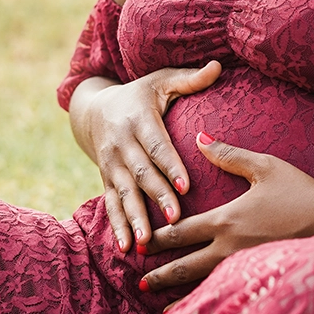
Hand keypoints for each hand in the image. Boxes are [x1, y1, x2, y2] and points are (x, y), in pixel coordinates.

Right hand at [70, 61, 221, 252]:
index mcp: (138, 120)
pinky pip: (110, 205)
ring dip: (134, 218)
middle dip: (157, 197)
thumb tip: (219, 66)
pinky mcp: (105, 180)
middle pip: (141, 174)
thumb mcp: (161, 81)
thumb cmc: (140, 95)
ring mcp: (110, 165)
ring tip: (146, 241)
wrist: (94, 110)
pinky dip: (117, 227)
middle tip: (176, 218)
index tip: (187, 185)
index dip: (171, 166)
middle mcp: (121, 144)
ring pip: (123, 194)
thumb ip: (190, 79)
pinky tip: (125, 247)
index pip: (157, 146)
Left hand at [140, 132, 313, 291]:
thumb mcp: (264, 166)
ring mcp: (245, 268)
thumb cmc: (302, 191)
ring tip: (160, 308)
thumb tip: (200, 137)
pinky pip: (228, 295)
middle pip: (185, 265)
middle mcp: (229, 249)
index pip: (180, 231)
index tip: (139, 245)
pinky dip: (209, 305)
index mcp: (226, 219)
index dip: (157, 238)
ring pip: (203, 286)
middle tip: (139, 282)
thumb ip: (229, 154)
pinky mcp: (261, 280)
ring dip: (179, 295)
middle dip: (160, 274)